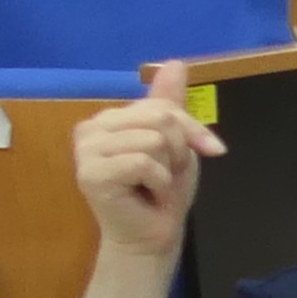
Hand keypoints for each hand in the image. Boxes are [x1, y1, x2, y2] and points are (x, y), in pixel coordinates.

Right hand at [71, 63, 218, 258]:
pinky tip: (145, 194)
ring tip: (153, 184)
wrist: (151, 234)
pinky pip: (144, 163)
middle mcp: (90, 127)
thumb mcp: (176, 141)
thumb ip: (169, 103)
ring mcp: (85, 150)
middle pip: (160, 118)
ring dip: (167, 169)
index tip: (211, 150)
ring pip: (154, 140)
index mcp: (109, 117)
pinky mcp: (90, 173)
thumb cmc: (162, 190)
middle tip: (165, 174)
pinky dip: (158, 182)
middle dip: (179, 151)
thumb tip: (176, 63)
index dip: (193, 131)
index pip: (163, 106)